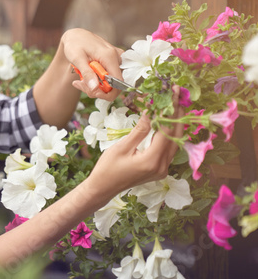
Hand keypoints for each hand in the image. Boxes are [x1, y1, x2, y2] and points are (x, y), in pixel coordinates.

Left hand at [60, 28, 123, 99]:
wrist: (76, 36)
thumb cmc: (75, 44)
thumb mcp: (77, 59)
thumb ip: (87, 73)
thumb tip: (95, 89)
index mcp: (110, 56)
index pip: (118, 83)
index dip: (106, 93)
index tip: (92, 91)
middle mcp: (117, 57)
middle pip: (114, 85)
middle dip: (97, 90)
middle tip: (80, 84)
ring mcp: (117, 59)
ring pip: (112, 83)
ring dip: (95, 86)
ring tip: (80, 80)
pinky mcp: (114, 61)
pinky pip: (110, 77)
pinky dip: (98, 81)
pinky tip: (86, 77)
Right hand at [86, 86, 183, 202]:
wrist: (103, 188)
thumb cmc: (107, 168)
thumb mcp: (122, 147)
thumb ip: (139, 130)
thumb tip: (150, 112)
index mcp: (152, 160)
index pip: (166, 130)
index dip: (170, 110)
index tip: (171, 93)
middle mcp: (162, 166)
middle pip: (176, 136)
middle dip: (177, 114)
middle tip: (177, 94)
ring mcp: (162, 169)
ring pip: (175, 142)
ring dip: (175, 123)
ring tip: (175, 105)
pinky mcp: (159, 169)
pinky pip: (169, 148)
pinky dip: (169, 134)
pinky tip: (167, 122)